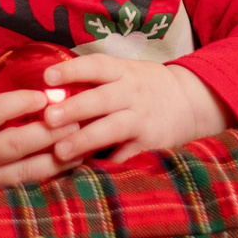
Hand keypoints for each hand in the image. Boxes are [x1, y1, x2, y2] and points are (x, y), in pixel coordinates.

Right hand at [0, 60, 68, 195]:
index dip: (20, 102)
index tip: (43, 95)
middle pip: (16, 144)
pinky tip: (68, 166)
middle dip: (49, 132)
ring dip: (56, 158)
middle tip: (76, 118)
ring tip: (80, 143)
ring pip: (26, 171)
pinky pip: (24, 187)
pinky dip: (48, 177)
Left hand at [43, 55, 227, 162]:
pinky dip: (108, 162)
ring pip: (112, 128)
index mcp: (122, 72)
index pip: (96, 66)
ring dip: (85, 139)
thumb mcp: (124, 73)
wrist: (190, 101)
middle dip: (74, 108)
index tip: (47, 77)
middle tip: (48, 118)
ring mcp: (142, 119)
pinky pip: (127, 154)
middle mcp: (132, 93)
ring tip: (60, 151)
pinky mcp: (150, 142)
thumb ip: (93, 81)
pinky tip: (85, 171)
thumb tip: (47, 91)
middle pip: (101, 99)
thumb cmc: (144, 87)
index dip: (72, 70)